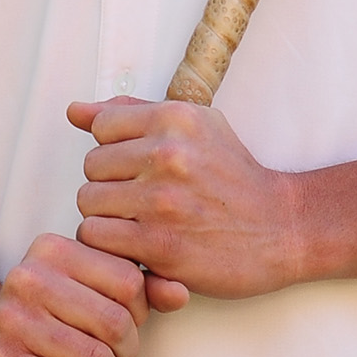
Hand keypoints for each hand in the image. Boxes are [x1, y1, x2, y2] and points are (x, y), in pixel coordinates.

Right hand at [0, 232, 156, 356]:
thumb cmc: (47, 318)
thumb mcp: (89, 290)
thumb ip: (139, 288)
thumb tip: (179, 292)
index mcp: (52, 250)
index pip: (128, 281)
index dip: (137, 312)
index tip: (122, 322)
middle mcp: (27, 278)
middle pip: (115, 323)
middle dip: (126, 350)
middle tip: (114, 356)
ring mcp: (9, 319)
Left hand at [70, 97, 307, 299]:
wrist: (282, 227)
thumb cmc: (233, 175)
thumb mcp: (193, 127)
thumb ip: (131, 114)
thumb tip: (74, 111)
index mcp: (174, 119)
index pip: (101, 127)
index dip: (115, 150)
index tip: (139, 167)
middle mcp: (166, 154)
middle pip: (91, 167)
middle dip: (110, 184)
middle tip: (139, 200)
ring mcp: (162, 201)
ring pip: (89, 202)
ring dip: (107, 217)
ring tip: (137, 223)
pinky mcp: (161, 245)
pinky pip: (99, 237)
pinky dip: (111, 245)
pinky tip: (136, 245)